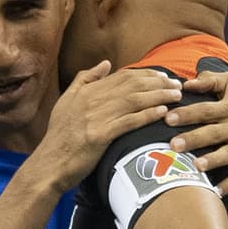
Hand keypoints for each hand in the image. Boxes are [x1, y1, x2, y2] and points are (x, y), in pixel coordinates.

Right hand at [33, 62, 182, 192]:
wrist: (49, 164)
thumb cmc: (60, 136)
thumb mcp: (67, 101)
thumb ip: (85, 79)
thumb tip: (106, 64)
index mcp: (86, 91)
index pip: (123, 76)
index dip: (147, 74)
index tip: (164, 76)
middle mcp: (91, 100)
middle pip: (132, 85)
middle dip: (158, 82)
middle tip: (177, 85)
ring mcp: (95, 118)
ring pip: (133, 100)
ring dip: (158, 96)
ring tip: (176, 96)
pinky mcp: (99, 136)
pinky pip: (128, 121)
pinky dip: (147, 115)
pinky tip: (162, 112)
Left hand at [166, 70, 227, 195]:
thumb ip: (210, 81)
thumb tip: (186, 83)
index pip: (206, 110)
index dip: (188, 114)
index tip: (168, 118)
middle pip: (214, 133)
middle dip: (194, 139)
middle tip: (173, 145)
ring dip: (212, 160)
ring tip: (196, 166)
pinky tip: (217, 192)